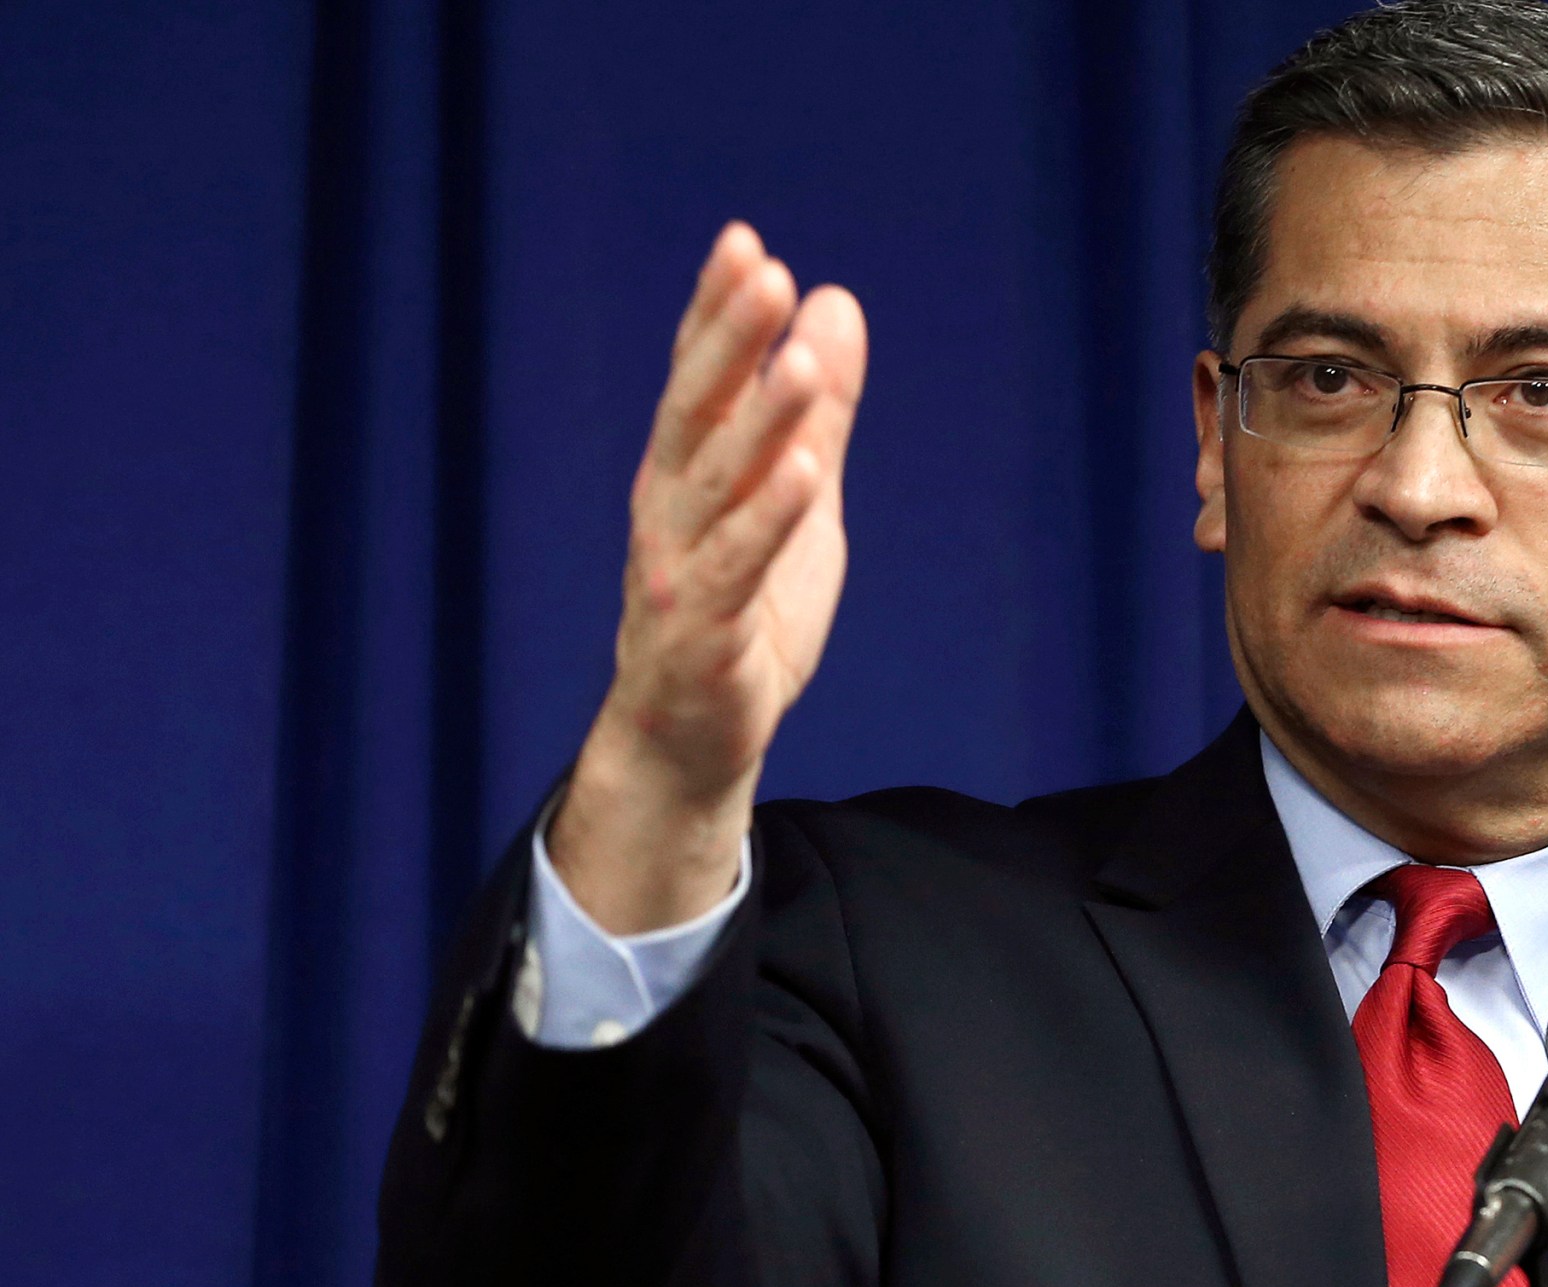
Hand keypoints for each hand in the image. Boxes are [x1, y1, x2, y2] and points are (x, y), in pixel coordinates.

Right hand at [549, 222, 868, 931]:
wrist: (690, 739)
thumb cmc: (743, 611)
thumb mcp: (795, 498)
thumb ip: (815, 410)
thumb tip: (836, 304)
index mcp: (684, 473)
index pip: (697, 377)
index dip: (715, 313)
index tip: (744, 242)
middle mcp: (667, 510)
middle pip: (694, 410)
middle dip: (726, 340)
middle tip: (762, 270)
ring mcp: (678, 571)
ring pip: (716, 483)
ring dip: (760, 420)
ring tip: (802, 360)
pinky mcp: (703, 633)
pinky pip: (737, 568)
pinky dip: (768, 520)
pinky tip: (804, 472)